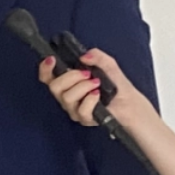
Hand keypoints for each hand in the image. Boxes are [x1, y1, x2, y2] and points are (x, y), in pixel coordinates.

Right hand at [38, 49, 155, 127]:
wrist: (130, 103)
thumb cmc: (116, 85)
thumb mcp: (108, 64)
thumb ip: (96, 56)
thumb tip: (84, 56)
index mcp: (67, 82)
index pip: (47, 77)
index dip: (45, 68)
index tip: (51, 59)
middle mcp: (66, 96)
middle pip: (54, 86)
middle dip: (70, 76)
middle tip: (87, 73)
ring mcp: (74, 108)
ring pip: (66, 97)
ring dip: (83, 87)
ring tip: (97, 83)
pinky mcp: (84, 119)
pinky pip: (81, 109)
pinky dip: (90, 99)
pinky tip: (98, 94)